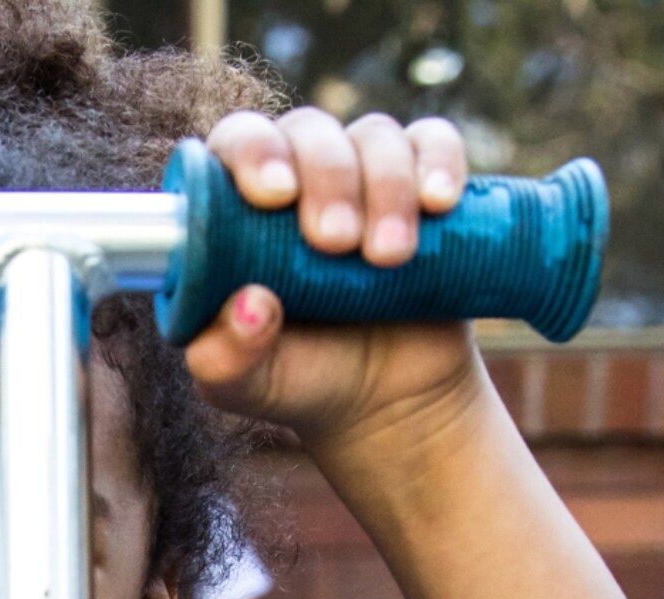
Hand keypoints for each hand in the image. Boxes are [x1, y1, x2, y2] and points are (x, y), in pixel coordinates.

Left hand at [183, 109, 480, 452]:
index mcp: (241, 210)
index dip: (253, 152)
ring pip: (374, 137)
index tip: (276, 195)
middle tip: (335, 244)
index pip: (236, 145)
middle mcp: (299, 177)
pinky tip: (438, 203)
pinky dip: (439, 161)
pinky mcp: (422, 187)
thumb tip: (250, 304)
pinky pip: (436, 142)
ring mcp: (364, 177)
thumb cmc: (301, 382)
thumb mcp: (248, 387)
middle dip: (326, 178)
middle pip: (308, 131)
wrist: (389, 402)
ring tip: (387, 259)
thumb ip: (223, 358)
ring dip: (385, 187)